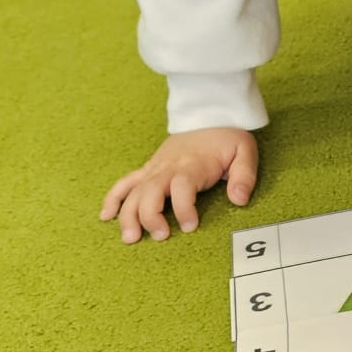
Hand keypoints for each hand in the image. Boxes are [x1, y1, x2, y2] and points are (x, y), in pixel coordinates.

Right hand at [100, 128, 259, 242]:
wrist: (208, 114)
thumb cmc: (227, 137)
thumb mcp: (245, 151)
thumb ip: (244, 176)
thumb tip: (239, 199)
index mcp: (192, 165)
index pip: (182, 187)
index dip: (184, 208)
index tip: (191, 226)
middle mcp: (168, 168)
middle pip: (150, 191)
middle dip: (150, 216)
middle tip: (161, 236)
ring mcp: (155, 168)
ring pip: (134, 192)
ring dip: (128, 215)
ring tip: (130, 238)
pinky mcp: (148, 169)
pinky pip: (125, 183)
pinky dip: (113, 199)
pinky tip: (106, 216)